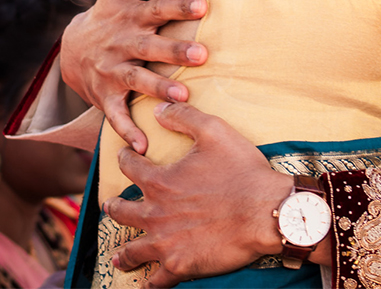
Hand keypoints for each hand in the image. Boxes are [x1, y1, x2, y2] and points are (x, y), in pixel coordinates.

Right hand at [58, 0, 207, 153]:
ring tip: (182, 96)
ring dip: (158, 88)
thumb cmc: (109, 17)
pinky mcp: (105, 95)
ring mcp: (112, 71)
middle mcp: (121, 44)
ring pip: (136, 79)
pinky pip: (116, 115)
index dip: (177, 6)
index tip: (202, 5)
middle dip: (174, 51)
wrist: (70, 48)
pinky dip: (127, 131)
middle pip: (149, 47)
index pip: (156, 9)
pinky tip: (143, 146)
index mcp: (130, 18)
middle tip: (202, 55)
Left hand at [104, 102, 291, 287]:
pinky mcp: (181, 265)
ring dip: (123, 253)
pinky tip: (147, 285)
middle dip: (114, 207)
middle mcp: (154, 213)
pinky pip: (158, 280)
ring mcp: (165, 242)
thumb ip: (184, 117)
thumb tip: (158, 109)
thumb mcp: (214, 131)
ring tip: (118, 257)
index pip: (129, 166)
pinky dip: (150, 283)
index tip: (124, 157)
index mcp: (159, 181)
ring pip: (133, 250)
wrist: (269, 213)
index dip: (125, 158)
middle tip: (112, 207)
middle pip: (121, 211)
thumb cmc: (244, 172)